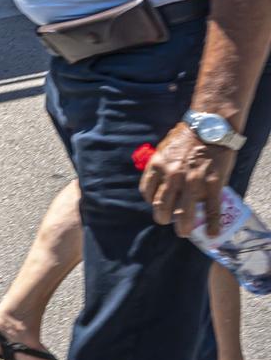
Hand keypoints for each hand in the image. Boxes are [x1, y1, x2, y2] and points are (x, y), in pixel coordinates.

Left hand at [140, 121, 239, 238]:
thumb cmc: (186, 137)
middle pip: (161, 205)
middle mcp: (171, 175)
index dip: (151, 202)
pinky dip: (211, 224)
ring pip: (183, 212)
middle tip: (167, 222)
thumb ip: (162, 164)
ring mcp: (192, 181)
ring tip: (184, 232)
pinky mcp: (212, 183)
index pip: (147, 192)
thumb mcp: (165, 148)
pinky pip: (211, 209)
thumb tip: (160, 179)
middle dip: (162, 218)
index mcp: (157, 165)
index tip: (156, 205)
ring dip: (183, 226)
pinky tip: (211, 232)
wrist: (209, 127)